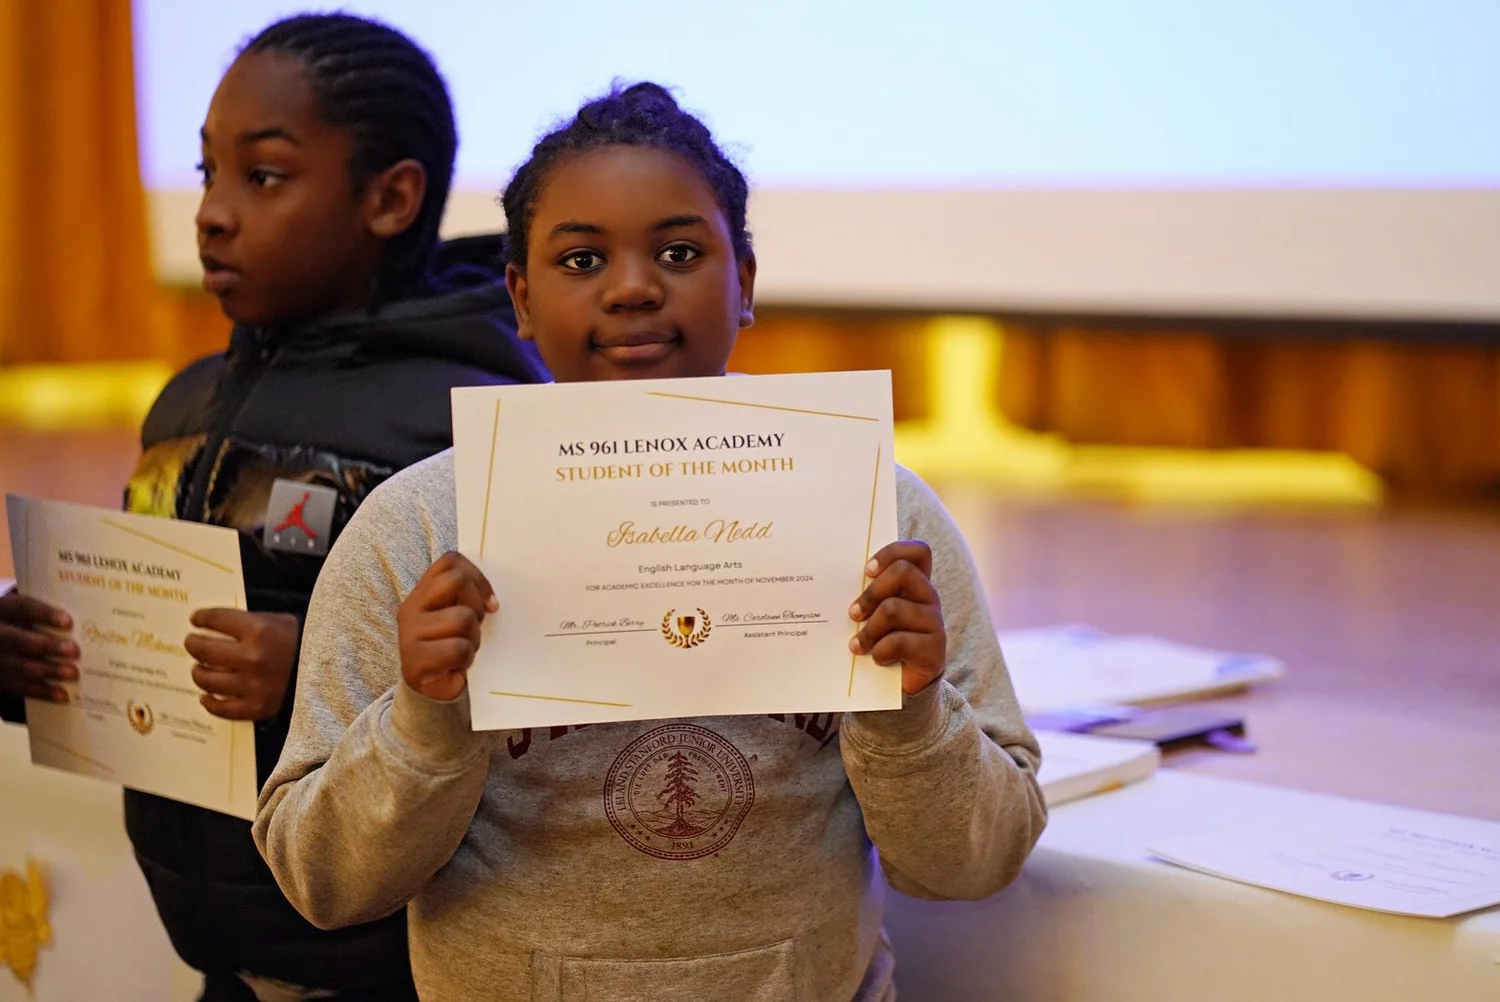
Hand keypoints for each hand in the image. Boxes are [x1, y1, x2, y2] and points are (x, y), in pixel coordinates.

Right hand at [0, 592, 77, 701]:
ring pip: (18, 666)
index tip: (68, 622)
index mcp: (3, 609)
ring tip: (73, 673)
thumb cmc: (22, 624)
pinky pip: (18, 687)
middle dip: (46, 645)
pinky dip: (41, 691)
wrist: (0, 642)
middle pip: (17, 639)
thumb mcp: (24, 615)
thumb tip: (83, 624)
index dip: (44, 614)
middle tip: (74, 651)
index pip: (22, 608)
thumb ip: (45, 618)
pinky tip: (62, 694)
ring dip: (48, 671)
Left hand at [185, 609, 298, 720]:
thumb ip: (249, 623)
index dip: (201, 618)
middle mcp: (252, 658)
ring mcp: (253, 686)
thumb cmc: (303, 643)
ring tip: (200, 668)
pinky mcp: (256, 708)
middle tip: (192, 643)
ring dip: (199, 672)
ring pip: (207, 680)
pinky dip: (209, 702)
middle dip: (193, 644)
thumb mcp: (280, 621)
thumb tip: (214, 625)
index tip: (196, 619)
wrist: (331, 673)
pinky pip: (221, 708)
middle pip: (203, 650)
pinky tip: (206, 695)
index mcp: (259, 630)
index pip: (215, 620)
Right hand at [398, 552, 497, 701]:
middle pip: (457, 580)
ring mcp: (409, 633)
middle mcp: (412, 606)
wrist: (434, 691)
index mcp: (423, 591)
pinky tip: (456, 665)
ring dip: (473, 637)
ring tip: (464, 649)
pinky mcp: (414, 661)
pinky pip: (458, 648)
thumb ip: (468, 596)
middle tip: (473, 627)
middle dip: (476, 605)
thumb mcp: (461, 615)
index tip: (490, 603)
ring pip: (462, 617)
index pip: (451, 561)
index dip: (478, 577)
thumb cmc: (453, 647)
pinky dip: (466, 659)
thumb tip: (493, 597)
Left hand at [848, 541, 945, 694]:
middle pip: (904, 572)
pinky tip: (875, 658)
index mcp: (915, 582)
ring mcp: (934, 622)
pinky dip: (880, 651)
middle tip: (853, 613)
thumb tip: (830, 583)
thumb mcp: (873, 615)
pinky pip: (899, 641)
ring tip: (856, 646)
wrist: (901, 684)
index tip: (866, 570)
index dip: (892, 553)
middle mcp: (929, 596)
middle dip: (871, 592)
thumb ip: (866, 596)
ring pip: (894, 608)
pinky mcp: (934, 648)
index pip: (918, 552)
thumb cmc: (881, 641)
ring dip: (868, 629)